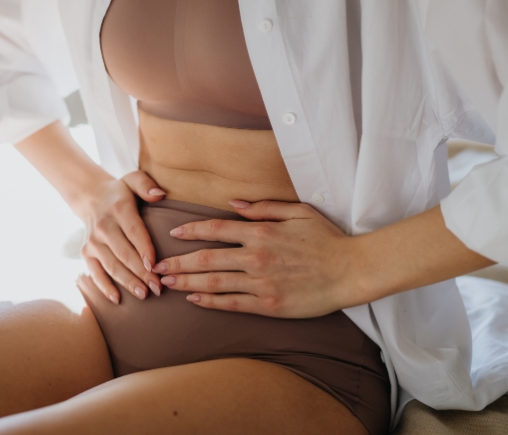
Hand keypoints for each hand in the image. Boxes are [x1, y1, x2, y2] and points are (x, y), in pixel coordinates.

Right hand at [76, 171, 165, 303]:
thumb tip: (159, 195)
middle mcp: (104, 226)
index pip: (134, 231)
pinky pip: (95, 272)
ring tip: (144, 294)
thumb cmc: (121, 192)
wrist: (90, 197)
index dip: (144, 249)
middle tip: (158, 287)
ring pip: (112, 265)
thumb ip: (146, 184)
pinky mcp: (86, 253)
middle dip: (141, 272)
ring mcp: (93, 241)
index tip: (155, 266)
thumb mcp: (133, 180)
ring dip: (128, 282)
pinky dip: (104, 287)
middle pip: (124, 253)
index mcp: (119, 209)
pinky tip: (117, 299)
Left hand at [152, 200, 362, 317]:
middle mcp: (255, 257)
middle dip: (177, 262)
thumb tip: (235, 203)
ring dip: (186, 282)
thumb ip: (264, 207)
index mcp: (261, 232)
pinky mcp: (268, 305)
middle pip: (206, 259)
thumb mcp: (298, 212)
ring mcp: (260, 283)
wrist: (351, 271)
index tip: (173, 233)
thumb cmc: (327, 239)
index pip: (215, 229)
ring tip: (166, 282)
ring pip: (213, 283)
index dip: (191, 231)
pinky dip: (209, 301)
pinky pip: (231, 304)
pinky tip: (193, 299)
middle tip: (156, 265)